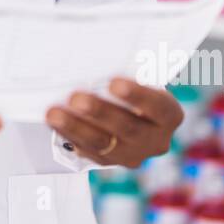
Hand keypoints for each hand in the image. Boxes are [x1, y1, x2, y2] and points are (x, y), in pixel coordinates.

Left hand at [45, 77, 183, 167]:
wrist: (131, 111)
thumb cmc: (135, 87)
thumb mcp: (141, 78)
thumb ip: (129, 73)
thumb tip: (96, 62)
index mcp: (169, 115)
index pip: (158, 107)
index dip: (137, 95)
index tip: (115, 82)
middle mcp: (156, 139)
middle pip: (127, 127)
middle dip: (99, 112)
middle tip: (76, 98)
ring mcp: (133, 154)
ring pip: (103, 143)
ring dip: (76, 127)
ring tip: (54, 113)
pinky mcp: (109, 161)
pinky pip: (87, 152)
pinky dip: (69, 136)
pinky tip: (54, 124)